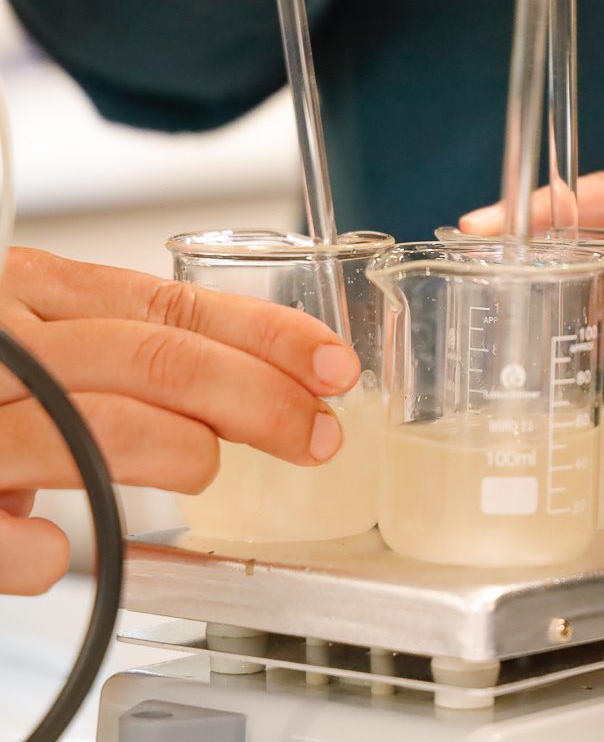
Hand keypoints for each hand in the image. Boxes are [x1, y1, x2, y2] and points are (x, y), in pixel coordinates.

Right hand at [0, 248, 359, 594]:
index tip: (333, 365)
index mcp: (40, 291)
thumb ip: (128, 351)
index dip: (267, 335)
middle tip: (315, 436)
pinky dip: (36, 547)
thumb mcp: (46, 330)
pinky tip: (54, 550)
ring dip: (172, 451)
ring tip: (208, 471)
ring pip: (91, 423)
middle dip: (256, 399)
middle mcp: (7, 339)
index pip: (178, 304)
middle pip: (157, 358)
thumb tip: (237, 403)